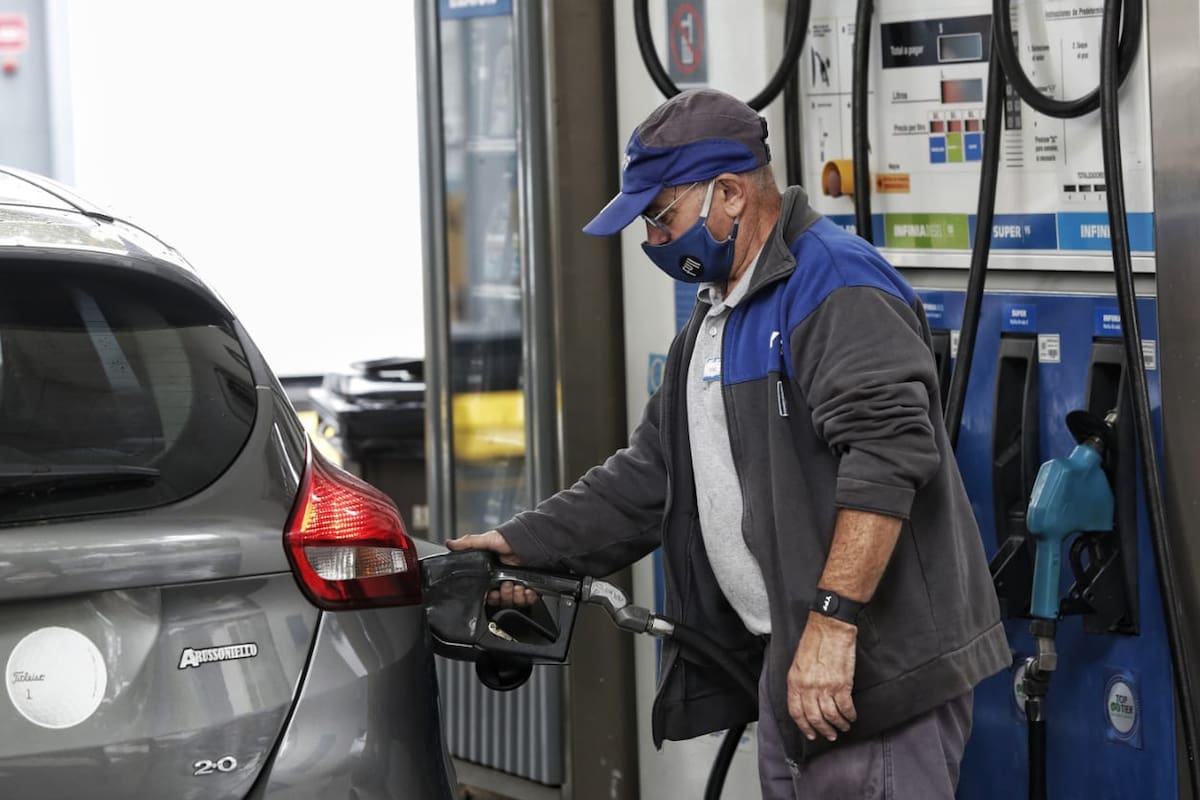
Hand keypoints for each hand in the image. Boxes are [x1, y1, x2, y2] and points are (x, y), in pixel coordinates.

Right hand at [445, 531, 536, 607]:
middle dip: (504, 596)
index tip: (493, 593)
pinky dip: (528, 597)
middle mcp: (505, 580)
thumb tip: (450, 544)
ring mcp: (518, 584)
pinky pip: (528, 600)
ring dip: (515, 596)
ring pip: (514, 602)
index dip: (491, 597)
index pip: (489, 593)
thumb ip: (469, 543)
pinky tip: (527, 589)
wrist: (534, 539)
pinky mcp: (531, 587)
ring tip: (517, 585)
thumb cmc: (512, 539)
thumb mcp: (489, 539)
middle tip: (506, 585)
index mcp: (493, 573)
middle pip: (502, 600)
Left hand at [787, 612, 857, 741]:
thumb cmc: (814, 640)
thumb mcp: (798, 662)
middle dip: (823, 730)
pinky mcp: (842, 684)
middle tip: (830, 735)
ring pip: (831, 716)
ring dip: (838, 725)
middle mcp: (809, 687)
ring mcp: (826, 686)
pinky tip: (851, 717)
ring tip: (843, 727)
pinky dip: (849, 715)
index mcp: (795, 681)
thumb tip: (804, 700)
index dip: (804, 726)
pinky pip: (845, 707)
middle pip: (814, 717)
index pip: (796, 712)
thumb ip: (799, 682)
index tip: (810, 734)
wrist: (830, 627)